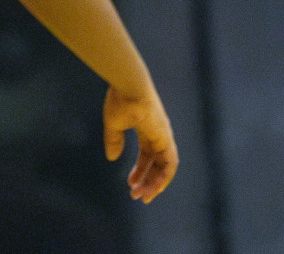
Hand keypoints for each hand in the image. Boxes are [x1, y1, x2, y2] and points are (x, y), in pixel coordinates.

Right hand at [103, 84, 177, 202]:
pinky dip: (164, 177)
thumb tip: (113, 158)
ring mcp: (164, 136)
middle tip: (136, 196)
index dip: (140, 171)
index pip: (148, 155)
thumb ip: (114, 141)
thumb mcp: (114, 125)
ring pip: (165, 167)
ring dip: (155, 183)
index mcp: (147, 129)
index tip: (131, 184)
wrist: (129, 86)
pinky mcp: (166, 138)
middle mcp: (159, 134)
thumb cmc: (120, 100)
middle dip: (147, 181)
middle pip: (156, 163)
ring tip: (142, 196)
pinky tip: (153, 188)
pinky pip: (170, 163)